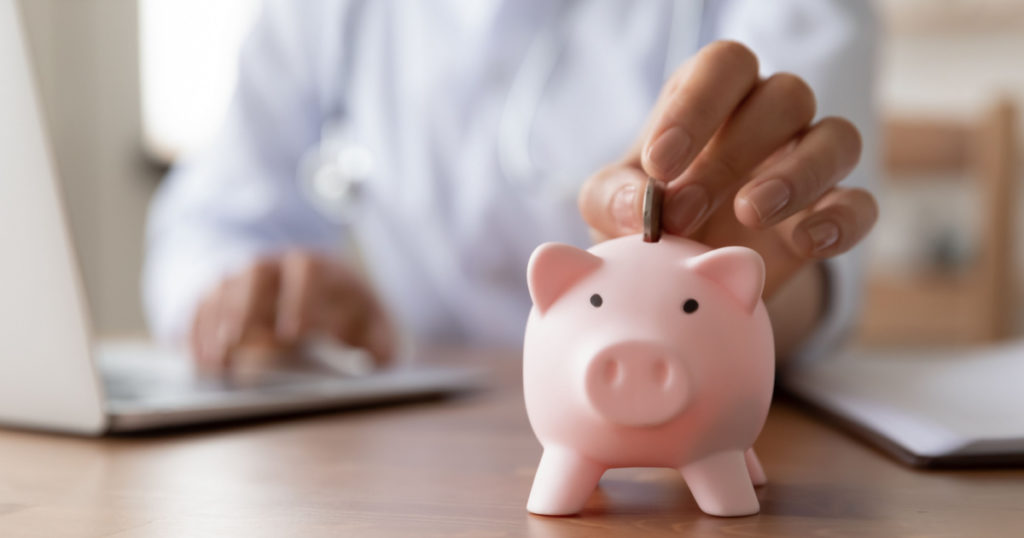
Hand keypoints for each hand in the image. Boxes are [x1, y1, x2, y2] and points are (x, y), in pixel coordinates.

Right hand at [190, 250, 394, 369]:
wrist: (329, 298)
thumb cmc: (354, 317)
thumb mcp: (377, 327)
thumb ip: (383, 341)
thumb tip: (379, 357)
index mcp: (324, 268)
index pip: (308, 269)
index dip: (300, 298)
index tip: (294, 334)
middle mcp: (281, 264)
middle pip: (256, 272)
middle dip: (246, 306)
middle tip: (238, 343)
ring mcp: (249, 276)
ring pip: (224, 286)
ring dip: (215, 323)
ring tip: (213, 363)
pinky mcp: (225, 294)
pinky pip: (202, 303)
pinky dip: (196, 330)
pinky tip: (197, 362)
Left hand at [579, 41, 876, 299]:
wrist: (688, 280)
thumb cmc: (648, 221)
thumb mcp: (609, 211)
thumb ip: (612, 199)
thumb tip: (638, 205)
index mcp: (711, 97)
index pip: (724, 65)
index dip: (696, 106)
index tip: (660, 164)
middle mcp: (769, 117)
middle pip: (784, 97)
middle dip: (731, 155)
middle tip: (683, 213)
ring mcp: (809, 163)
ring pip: (837, 138)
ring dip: (797, 174)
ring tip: (750, 214)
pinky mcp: (833, 213)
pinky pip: (861, 204)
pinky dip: (842, 220)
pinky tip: (807, 242)